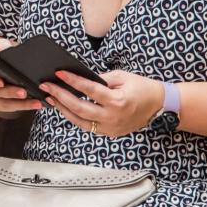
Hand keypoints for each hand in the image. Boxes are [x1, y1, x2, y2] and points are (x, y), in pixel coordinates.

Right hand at [0, 38, 41, 115]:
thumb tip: (12, 50)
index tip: (0, 82)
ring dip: (21, 104)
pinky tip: (35, 104)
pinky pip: (11, 108)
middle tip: (23, 92)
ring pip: (5, 103)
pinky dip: (23, 106)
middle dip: (10, 92)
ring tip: (35, 102)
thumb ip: (1, 47)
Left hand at [41, 69, 163, 136]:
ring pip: (79, 121)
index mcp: (117, 101)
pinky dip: (74, 117)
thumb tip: (79, 79)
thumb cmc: (142, 88)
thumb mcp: (122, 77)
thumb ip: (100, 79)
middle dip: (60, 96)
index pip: (89, 90)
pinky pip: (87, 126)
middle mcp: (112, 117)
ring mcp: (110, 128)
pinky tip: (65, 108)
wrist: (160, 106)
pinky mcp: (109, 133)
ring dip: (63, 109)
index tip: (58, 73)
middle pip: (79, 108)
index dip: (72, 81)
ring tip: (51, 98)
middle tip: (46, 87)